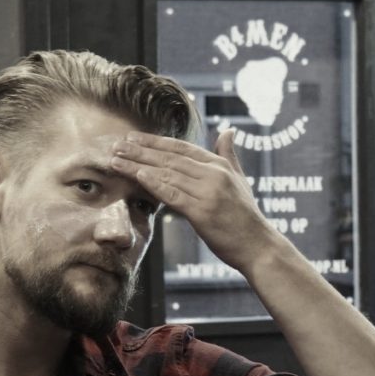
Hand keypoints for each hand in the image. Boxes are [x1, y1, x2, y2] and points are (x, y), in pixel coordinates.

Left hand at [111, 129, 280, 271]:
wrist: (257, 245)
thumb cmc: (245, 216)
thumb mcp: (239, 180)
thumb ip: (229, 155)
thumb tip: (229, 130)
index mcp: (219, 165)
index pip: (181, 148)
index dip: (155, 141)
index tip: (132, 138)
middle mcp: (213, 174)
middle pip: (170, 158)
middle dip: (141, 151)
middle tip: (116, 145)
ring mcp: (208, 192)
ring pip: (167, 174)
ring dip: (139, 166)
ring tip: (117, 161)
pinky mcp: (202, 211)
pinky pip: (173, 194)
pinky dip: (154, 184)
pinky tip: (137, 176)